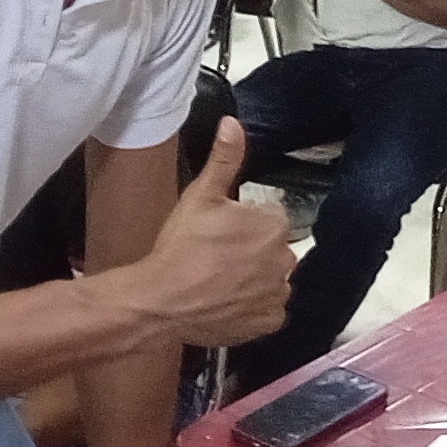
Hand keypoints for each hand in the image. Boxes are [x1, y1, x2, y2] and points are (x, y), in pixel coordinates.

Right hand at [132, 119, 292, 346]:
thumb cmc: (180, 246)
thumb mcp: (200, 196)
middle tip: (217, 257)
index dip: (245, 224)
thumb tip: (233, 123)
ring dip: (255, 279)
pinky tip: (227, 302)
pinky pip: (268, 310)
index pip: (270, 218)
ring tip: (219, 281)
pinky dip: (253, 307)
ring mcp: (277, 294)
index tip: (221, 233)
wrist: (161, 299)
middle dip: (252, 251)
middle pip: (273, 249)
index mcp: (273, 226)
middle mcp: (285, 260)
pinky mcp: (267, 323)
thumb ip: (224, 159)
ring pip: (272, 280)